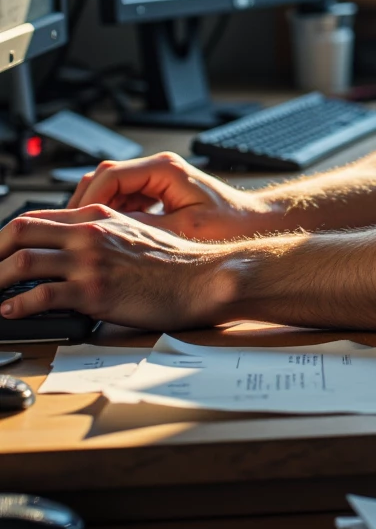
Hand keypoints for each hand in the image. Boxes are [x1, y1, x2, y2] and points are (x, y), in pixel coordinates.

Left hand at [0, 206, 231, 329]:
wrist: (203, 277)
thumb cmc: (175, 262)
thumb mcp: (134, 234)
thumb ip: (102, 234)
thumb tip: (72, 248)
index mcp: (97, 216)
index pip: (35, 216)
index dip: (5, 236)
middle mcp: (89, 232)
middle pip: (19, 230)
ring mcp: (90, 261)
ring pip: (22, 261)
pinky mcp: (95, 291)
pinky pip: (42, 295)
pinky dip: (18, 305)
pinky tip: (11, 312)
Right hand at [66, 152, 273, 240]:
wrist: (255, 226)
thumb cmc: (230, 226)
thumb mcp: (181, 233)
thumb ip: (141, 230)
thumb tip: (103, 237)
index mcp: (164, 169)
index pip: (109, 176)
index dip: (87, 202)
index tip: (74, 225)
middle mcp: (158, 169)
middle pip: (104, 180)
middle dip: (84, 207)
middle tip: (70, 235)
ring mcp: (157, 180)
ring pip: (110, 190)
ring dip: (96, 214)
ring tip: (85, 241)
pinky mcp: (158, 194)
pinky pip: (123, 201)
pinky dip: (111, 218)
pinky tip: (107, 241)